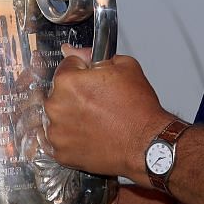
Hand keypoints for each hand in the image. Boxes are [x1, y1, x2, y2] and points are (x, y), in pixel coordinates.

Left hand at [44, 51, 173, 179]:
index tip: (93, 80)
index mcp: (67, 81)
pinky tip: (91, 135)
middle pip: (60, 93)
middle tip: (99, 103)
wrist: (147, 145)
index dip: (83, 71)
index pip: (67, 66)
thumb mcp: (125, 66)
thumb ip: (94, 56)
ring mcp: (57, 132)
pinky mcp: (61, 153)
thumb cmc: (138, 110)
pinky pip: (61, 140)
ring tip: (97, 121)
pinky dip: (73, 138)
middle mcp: (56, 106)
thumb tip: (74, 51)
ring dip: (73, 117)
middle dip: (76, 95)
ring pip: (59, 117)